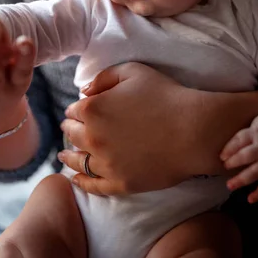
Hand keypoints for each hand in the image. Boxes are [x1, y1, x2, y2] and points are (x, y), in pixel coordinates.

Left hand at [59, 62, 196, 195]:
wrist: (193, 129)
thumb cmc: (165, 95)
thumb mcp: (133, 71)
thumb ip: (104, 77)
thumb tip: (84, 91)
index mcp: (93, 109)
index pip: (74, 110)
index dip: (77, 109)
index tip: (81, 111)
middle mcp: (93, 137)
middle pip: (72, 135)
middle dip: (70, 129)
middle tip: (70, 129)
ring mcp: (106, 163)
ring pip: (78, 161)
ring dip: (68, 157)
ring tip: (64, 157)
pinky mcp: (120, 183)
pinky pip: (93, 185)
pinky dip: (81, 182)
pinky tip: (76, 179)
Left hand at [220, 112, 257, 202]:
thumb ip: (246, 134)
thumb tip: (229, 147)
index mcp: (257, 133)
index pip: (240, 140)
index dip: (229, 149)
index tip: (221, 156)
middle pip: (246, 156)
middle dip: (234, 162)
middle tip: (224, 166)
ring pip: (256, 172)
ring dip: (242, 180)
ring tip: (230, 185)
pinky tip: (250, 199)